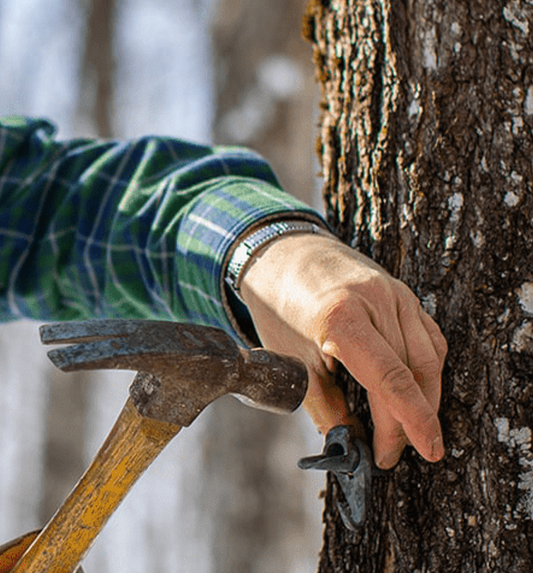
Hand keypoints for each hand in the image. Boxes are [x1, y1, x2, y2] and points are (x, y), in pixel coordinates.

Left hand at [235, 231, 446, 468]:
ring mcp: (394, 294)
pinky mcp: (403, 292)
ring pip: (428, 358)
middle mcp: (375, 302)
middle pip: (411, 374)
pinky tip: (418, 392)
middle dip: (408, 421)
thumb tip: (350, 443)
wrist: (281, 253)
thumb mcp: (291, 360)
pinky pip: (429, 338)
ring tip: (408, 431)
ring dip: (425, 399)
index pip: (391, 380)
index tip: (422, 454)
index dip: (411, 423)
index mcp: (341, 319)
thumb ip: (323, 405)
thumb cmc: (279, 307)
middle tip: (392, 452)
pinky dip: (427, 369)